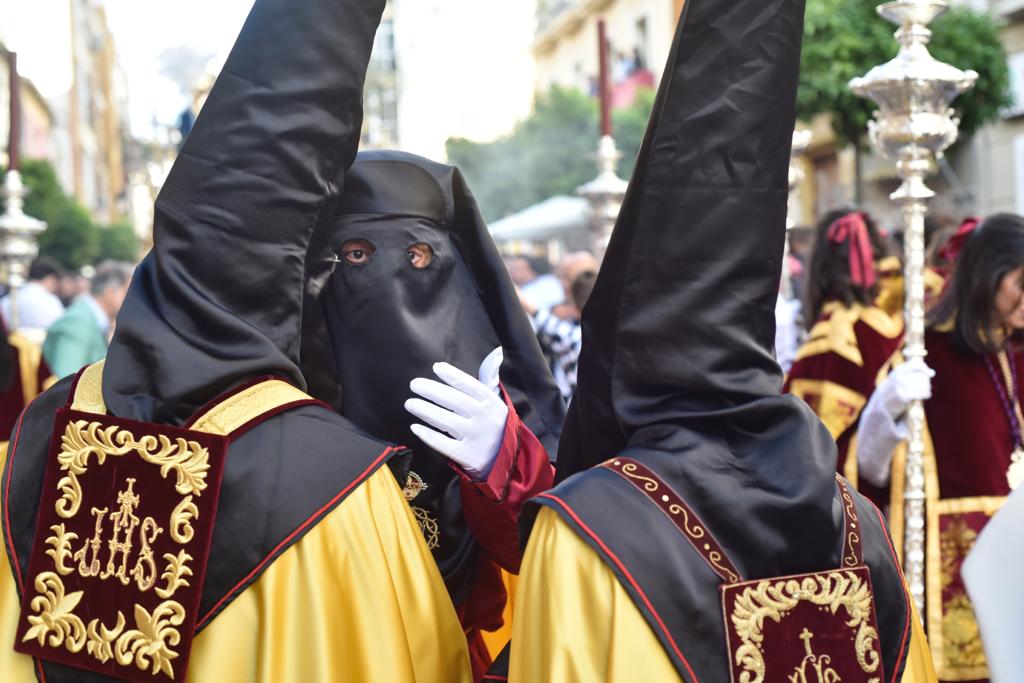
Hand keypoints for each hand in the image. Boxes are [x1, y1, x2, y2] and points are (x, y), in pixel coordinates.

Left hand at [405, 347, 507, 478]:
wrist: (505, 459)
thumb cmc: (494, 424)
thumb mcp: (496, 402)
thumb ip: (489, 379)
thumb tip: (495, 353)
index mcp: (492, 403)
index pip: (470, 385)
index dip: (452, 375)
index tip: (436, 367)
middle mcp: (485, 419)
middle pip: (455, 401)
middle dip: (432, 391)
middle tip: (414, 384)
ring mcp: (476, 438)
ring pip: (446, 421)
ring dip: (425, 410)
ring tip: (409, 403)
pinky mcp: (467, 455)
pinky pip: (443, 444)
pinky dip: (428, 435)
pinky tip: (415, 427)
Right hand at [856, 359, 933, 486]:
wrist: (866, 460)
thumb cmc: (881, 436)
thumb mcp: (888, 413)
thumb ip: (899, 400)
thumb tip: (921, 383)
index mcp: (878, 399)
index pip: (895, 375)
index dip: (912, 368)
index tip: (927, 369)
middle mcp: (876, 405)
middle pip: (898, 381)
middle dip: (917, 379)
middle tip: (928, 384)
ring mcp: (880, 419)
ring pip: (899, 393)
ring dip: (916, 389)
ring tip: (925, 393)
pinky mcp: (887, 434)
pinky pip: (900, 415)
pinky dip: (911, 405)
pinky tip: (919, 404)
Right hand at [878, 358, 933, 419]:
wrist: (881, 405)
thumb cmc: (894, 391)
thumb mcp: (898, 378)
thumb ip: (913, 373)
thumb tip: (932, 372)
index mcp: (897, 371)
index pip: (916, 364)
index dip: (924, 368)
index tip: (929, 373)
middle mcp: (898, 378)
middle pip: (922, 376)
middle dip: (926, 380)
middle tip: (926, 385)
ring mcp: (900, 387)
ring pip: (923, 384)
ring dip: (927, 388)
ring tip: (926, 390)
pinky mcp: (903, 397)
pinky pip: (921, 393)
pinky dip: (926, 394)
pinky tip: (926, 395)